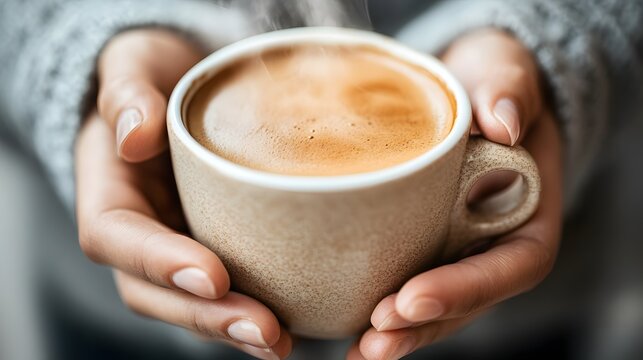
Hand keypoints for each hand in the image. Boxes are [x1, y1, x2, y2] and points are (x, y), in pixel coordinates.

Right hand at [76, 29, 290, 359]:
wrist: (177, 87)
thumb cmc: (153, 75)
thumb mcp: (134, 65)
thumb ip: (127, 94)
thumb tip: (135, 138)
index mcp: (108, 192)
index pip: (117, 238)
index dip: (159, 262)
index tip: (213, 274)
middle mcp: (137, 233)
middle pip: (154, 292)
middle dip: (206, 315)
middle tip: (264, 329)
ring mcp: (172, 246)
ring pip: (189, 304)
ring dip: (232, 328)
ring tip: (281, 342)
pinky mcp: (209, 248)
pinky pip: (222, 290)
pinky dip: (249, 312)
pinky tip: (293, 325)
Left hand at [348, 29, 562, 358]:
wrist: (463, 91)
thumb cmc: (488, 82)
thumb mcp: (503, 72)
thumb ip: (509, 89)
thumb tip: (504, 120)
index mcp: (524, 212)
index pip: (510, 265)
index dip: (467, 289)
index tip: (414, 297)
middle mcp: (492, 242)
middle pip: (468, 302)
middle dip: (423, 325)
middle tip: (376, 337)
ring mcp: (457, 249)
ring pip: (435, 306)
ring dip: (400, 332)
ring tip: (361, 350)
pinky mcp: (422, 244)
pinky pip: (406, 283)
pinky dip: (380, 311)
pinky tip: (346, 327)